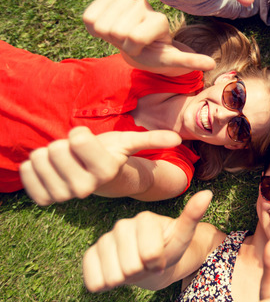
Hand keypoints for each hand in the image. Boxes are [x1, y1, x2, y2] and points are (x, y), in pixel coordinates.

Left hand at [19, 126, 181, 205]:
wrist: (98, 181)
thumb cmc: (112, 156)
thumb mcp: (129, 143)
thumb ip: (152, 140)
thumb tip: (177, 139)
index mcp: (105, 170)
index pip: (77, 139)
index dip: (79, 135)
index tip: (87, 141)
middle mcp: (85, 187)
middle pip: (55, 149)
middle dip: (62, 144)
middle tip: (75, 153)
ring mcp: (64, 195)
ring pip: (39, 159)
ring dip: (47, 154)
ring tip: (63, 159)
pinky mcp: (45, 199)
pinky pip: (27, 174)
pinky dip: (32, 167)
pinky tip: (47, 169)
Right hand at [83, 0, 214, 72]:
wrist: (144, 46)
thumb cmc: (158, 55)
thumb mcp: (174, 61)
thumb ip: (189, 60)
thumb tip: (212, 63)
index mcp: (158, 20)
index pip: (133, 37)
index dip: (134, 48)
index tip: (143, 49)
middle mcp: (142, 6)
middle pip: (116, 30)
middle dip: (122, 43)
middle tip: (133, 44)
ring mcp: (124, 1)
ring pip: (102, 24)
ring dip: (109, 36)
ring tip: (123, 37)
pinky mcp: (106, 0)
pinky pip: (88, 15)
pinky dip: (94, 24)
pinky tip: (108, 29)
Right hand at [83, 190, 212, 291]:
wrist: (153, 263)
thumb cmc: (170, 249)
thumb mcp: (184, 236)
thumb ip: (192, 216)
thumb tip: (207, 193)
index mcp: (144, 218)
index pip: (151, 254)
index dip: (159, 263)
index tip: (162, 257)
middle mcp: (121, 225)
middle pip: (131, 267)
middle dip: (143, 272)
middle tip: (148, 264)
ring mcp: (104, 240)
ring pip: (112, 276)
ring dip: (126, 279)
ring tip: (135, 267)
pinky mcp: (90, 255)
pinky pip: (94, 280)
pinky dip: (106, 284)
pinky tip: (116, 273)